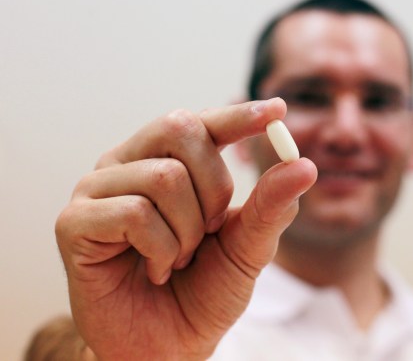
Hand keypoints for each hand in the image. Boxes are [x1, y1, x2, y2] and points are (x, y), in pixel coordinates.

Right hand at [55, 98, 316, 359]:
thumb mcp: (248, 247)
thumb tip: (304, 165)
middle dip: (215, 187)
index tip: (277, 110)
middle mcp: (130, 163)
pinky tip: (155, 270)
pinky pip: (134, 213)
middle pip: (181, 129)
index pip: (204, 122)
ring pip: (163, 176)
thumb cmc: (203, 291)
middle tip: (210, 230)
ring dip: (188, 230)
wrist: (166, 346)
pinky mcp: (74, 222)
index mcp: (169, 160)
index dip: (238, 115)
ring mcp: (98, 189)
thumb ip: (271, 206)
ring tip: (178, 258)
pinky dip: (161, 249)